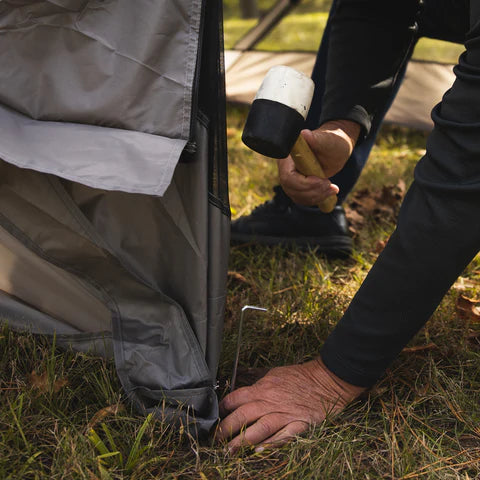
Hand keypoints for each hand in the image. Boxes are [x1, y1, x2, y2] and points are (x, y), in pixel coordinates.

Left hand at [216, 358, 365, 452]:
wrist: (326, 380)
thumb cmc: (299, 377)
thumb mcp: (274, 374)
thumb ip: (258, 384)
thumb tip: (241, 394)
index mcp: (263, 388)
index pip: (236, 398)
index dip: (223, 410)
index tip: (216, 418)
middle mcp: (271, 401)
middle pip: (243, 415)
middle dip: (226, 429)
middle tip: (216, 440)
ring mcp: (285, 414)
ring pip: (259, 429)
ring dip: (242, 441)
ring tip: (229, 451)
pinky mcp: (300, 425)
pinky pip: (283, 437)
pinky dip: (271, 444)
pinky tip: (259, 451)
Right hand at [278, 120, 360, 205]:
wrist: (335, 147)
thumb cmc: (332, 141)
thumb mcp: (327, 140)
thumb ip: (316, 138)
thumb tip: (304, 134)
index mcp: (288, 156)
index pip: (288, 177)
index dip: (304, 183)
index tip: (321, 180)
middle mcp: (286, 168)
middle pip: (291, 189)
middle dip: (312, 191)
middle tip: (330, 186)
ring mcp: (290, 178)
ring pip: (297, 196)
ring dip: (316, 196)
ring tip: (332, 189)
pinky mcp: (297, 186)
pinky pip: (302, 199)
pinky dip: (316, 199)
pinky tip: (327, 192)